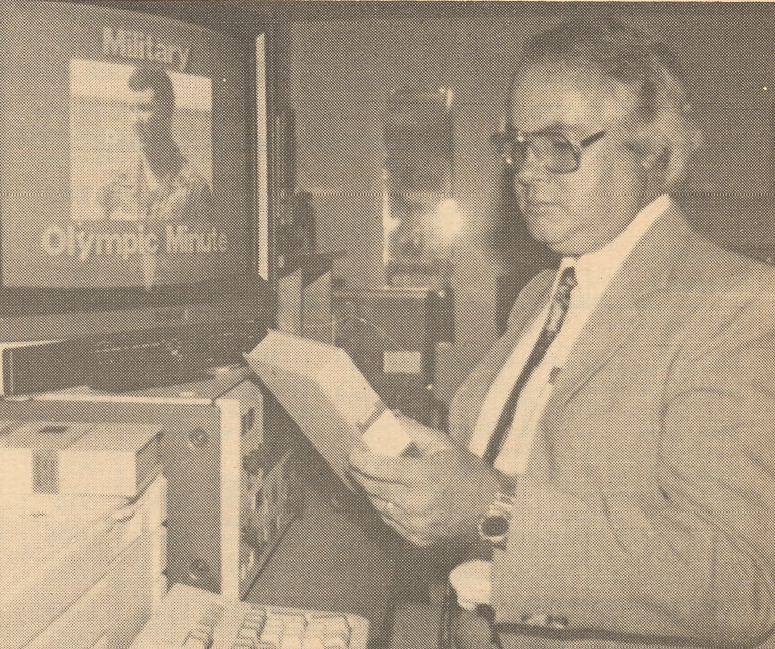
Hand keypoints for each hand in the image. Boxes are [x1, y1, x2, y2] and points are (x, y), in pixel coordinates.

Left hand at [348, 415, 501, 549]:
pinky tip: (387, 497)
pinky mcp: (418, 538)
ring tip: (368, 479)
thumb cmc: (467, 472)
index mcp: (424, 476)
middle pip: (374, 488)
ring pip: (379, 506)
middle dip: (359, 474)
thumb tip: (390, 417)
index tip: (352, 453)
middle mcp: (417, 503)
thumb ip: (413, 430)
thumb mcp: (443, 444)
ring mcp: (417, 524)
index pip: (379, 468)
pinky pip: (390, 522)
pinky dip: (385, 508)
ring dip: (370, 491)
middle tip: (354, 464)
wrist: (490, 508)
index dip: (360, 460)